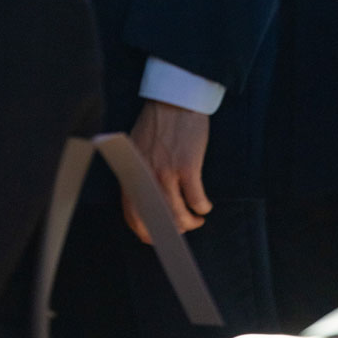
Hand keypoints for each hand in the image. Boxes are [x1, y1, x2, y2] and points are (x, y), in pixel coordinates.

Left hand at [124, 100, 211, 241]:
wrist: (174, 99)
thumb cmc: (157, 122)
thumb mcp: (136, 148)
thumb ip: (137, 173)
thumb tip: (144, 199)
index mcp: (132, 172)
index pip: (132, 214)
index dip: (145, 231)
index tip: (156, 238)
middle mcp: (147, 176)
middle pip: (157, 220)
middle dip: (170, 232)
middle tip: (181, 231)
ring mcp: (167, 172)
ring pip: (178, 214)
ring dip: (189, 222)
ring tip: (196, 219)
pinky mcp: (188, 166)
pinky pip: (196, 199)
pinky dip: (202, 207)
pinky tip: (205, 206)